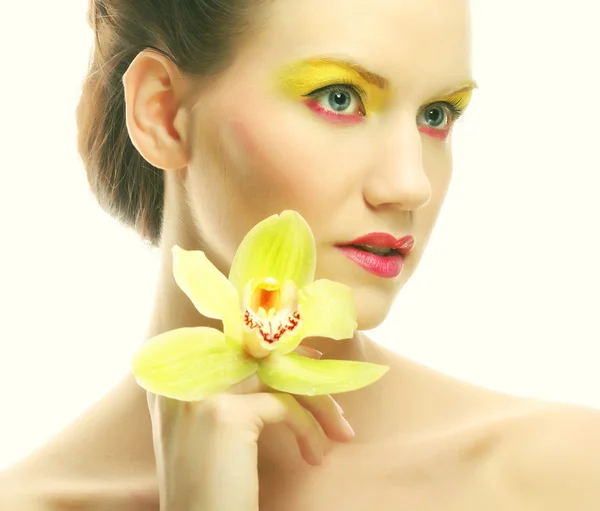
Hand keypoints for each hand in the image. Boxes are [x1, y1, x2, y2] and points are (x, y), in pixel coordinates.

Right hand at [147, 345, 354, 510]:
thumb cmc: (207, 489)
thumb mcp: (208, 432)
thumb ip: (226, 393)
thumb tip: (274, 365)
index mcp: (171, 382)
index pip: (232, 348)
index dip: (274, 352)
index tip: (306, 362)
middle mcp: (181, 380)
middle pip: (257, 360)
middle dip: (302, 374)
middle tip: (332, 394)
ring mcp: (202, 395)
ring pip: (277, 377)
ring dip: (317, 403)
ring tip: (338, 431)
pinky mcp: (226, 415)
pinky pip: (284, 406)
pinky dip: (307, 428)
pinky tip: (315, 455)